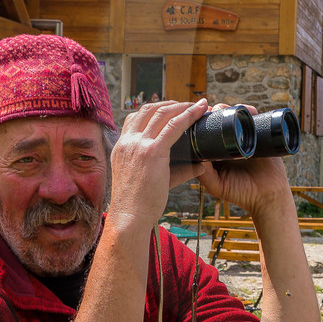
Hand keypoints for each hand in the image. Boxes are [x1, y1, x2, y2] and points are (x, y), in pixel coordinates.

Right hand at [104, 99, 209, 231]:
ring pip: (162, 113)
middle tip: (189, 105)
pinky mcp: (151, 152)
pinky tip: (199, 112)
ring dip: (181, 106)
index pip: (135, 117)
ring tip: (197, 106)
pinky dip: (188, 115)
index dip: (155, 109)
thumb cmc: (139, 204)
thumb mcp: (152, 180)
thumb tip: (200, 164)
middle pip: (149, 110)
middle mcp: (127, 142)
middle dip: (171, 104)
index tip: (172, 109)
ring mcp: (138, 145)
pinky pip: (173, 126)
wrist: (129, 218)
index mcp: (122, 147)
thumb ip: (177, 169)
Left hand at [187, 103, 295, 221]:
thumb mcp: (216, 185)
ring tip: (229, 109)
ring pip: (237, 116)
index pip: (207, 130)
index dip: (203, 120)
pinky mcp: (261, 136)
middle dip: (217, 110)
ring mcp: (246, 138)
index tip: (200, 114)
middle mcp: (230, 142)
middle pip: (221, 119)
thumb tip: (194, 156)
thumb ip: (204, 173)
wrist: (268, 197)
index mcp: (217, 150)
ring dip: (232, 109)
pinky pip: (255, 119)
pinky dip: (251, 112)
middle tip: (215, 109)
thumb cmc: (240, 193)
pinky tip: (249, 111)